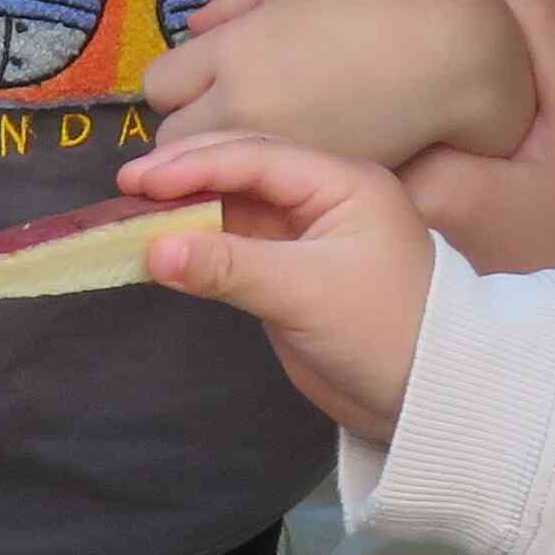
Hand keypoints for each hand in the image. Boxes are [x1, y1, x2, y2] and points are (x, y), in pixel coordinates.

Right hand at [123, 133, 439, 440]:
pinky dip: (197, 244)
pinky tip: (162, 246)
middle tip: (126, 187)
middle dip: (184, 176)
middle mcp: (322, 196)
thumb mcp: (306, 294)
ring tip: (131, 215)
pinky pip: (233, 244)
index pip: (257, 157)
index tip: (138, 180)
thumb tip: (153, 249)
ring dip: (185, 209)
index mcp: (342, 181)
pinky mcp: (289, 271)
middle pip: (242, 169)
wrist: (428, 397)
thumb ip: (229, 267)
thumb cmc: (382, 332)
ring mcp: (304, 234)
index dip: (194, 165)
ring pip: (234, 205)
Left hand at [144, 0, 537, 165]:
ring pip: (214, 177)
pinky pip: (263, 196)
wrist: (457, 57)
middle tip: (225, 118)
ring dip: (222, 163)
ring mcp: (280, 152)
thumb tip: (195, 30)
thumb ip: (236, 5)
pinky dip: (266, 186)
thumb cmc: (379, 7)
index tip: (202, 82)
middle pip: (171, 141)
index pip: (160, 85)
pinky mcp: (315, 183)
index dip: (180, 83)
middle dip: (190, 130)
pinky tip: (288, 170)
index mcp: (234, 51)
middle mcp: (244, 107)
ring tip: (256, 145)